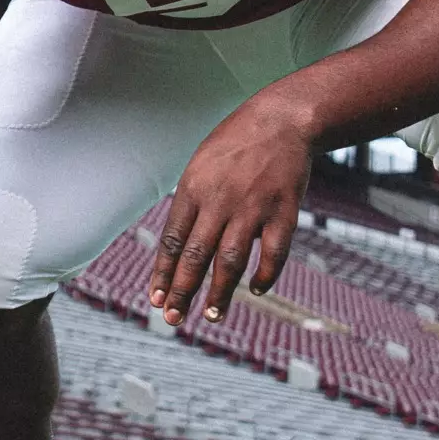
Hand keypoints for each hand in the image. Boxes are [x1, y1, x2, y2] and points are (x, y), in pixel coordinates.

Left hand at [148, 92, 313, 326]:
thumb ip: (190, 203)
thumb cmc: (235, 144)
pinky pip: (273, 252)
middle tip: (172, 319)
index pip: (172, 241)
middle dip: (182, 291)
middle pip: (195, 256)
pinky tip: (256, 289)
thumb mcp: (199, 165)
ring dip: (219, 292)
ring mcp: (252, 208)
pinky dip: (265, 274)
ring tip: (210, 315)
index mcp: (193, 190)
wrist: (281, 120)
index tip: (155, 299)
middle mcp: (219, 202)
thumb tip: (177, 245)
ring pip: (230, 260)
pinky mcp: (283, 211)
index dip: (163, 274)